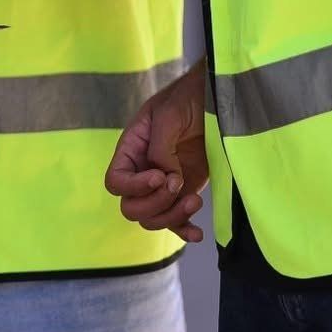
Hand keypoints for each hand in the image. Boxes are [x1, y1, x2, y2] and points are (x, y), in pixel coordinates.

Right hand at [103, 63, 208, 241]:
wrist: (216, 99)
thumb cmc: (188, 98)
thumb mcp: (169, 115)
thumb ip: (161, 147)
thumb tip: (165, 178)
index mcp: (131, 150)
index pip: (115, 181)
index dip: (134, 186)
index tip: (161, 176)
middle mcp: (143, 171)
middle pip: (131, 207)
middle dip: (155, 203)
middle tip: (178, 186)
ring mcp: (165, 185)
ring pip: (152, 218)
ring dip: (172, 217)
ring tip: (195, 200)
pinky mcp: (185, 192)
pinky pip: (177, 221)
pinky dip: (185, 230)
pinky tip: (198, 233)